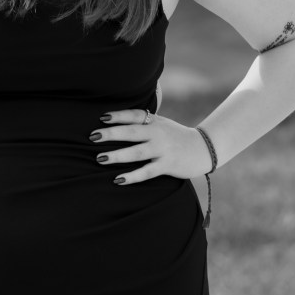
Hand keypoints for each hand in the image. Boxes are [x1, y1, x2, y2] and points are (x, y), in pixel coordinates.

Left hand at [89, 108, 211, 184]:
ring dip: (117, 155)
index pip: (133, 115)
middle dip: (111, 134)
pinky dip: (132, 176)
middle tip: (92, 136)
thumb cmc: (175, 135)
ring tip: (99, 158)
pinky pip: (147, 172)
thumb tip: (117, 121)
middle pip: (131, 132)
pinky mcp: (167, 165)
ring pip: (136, 152)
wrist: (202, 148)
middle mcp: (157, 133)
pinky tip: (118, 179)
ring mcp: (162, 149)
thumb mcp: (161, 123)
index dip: (118, 115)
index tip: (101, 117)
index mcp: (154, 121)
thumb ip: (143, 122)